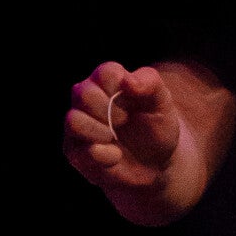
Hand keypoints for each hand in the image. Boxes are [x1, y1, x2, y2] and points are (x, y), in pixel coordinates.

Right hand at [64, 63, 179, 194]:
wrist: (155, 162)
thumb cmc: (156, 126)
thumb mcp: (162, 103)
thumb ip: (150, 83)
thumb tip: (127, 81)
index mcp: (109, 80)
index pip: (104, 73)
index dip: (120, 90)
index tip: (135, 103)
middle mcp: (88, 98)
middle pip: (83, 94)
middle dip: (108, 111)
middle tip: (124, 121)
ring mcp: (79, 123)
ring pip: (73, 121)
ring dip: (99, 132)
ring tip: (114, 138)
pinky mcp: (75, 150)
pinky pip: (79, 151)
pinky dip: (102, 156)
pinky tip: (115, 156)